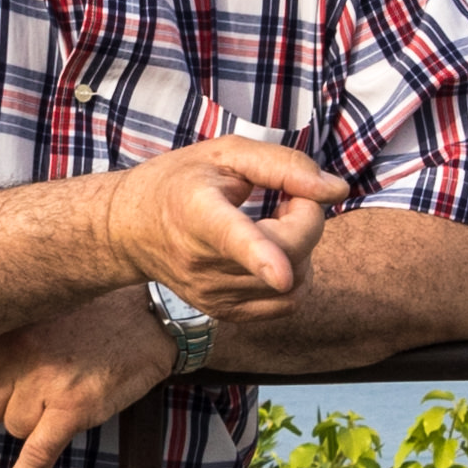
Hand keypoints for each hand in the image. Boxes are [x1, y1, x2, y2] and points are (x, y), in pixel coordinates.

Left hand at [0, 290, 172, 467]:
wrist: (154, 314)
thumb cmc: (89, 314)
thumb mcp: (36, 308)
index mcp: (1, 321)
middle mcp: (15, 347)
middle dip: (10, 399)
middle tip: (47, 369)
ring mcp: (43, 378)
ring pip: (12, 426)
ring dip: (36, 419)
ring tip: (70, 382)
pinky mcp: (72, 405)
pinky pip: (36, 452)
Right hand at [105, 133, 343, 320]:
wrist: (130, 230)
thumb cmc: (181, 181)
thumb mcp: (227, 153)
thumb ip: (284, 166)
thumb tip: (337, 191)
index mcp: (198, 213)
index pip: (233, 238)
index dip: (260, 255)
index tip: (279, 273)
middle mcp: (201, 262)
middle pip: (287, 256)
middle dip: (307, 219)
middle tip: (288, 197)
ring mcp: (212, 295)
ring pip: (294, 281)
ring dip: (300, 247)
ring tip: (274, 222)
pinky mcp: (223, 313)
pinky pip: (286, 304)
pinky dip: (294, 275)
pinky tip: (273, 250)